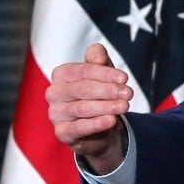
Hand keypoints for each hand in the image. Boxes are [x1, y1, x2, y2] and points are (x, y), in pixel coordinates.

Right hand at [45, 43, 131, 173]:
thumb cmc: (100, 94)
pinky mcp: (61, 132)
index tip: (125, 78)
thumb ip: (99, 60)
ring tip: (125, 106)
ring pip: (82, 108)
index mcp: (62, 74)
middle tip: (129, 93)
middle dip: (108, 91)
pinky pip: (79, 128)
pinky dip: (96, 124)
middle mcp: (54, 93)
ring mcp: (55, 114)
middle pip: (83, 89)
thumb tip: (98, 50)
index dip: (105, 74)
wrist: (101, 126)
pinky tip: (111, 120)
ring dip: (106, 107)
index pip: (84, 71)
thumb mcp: (103, 74)